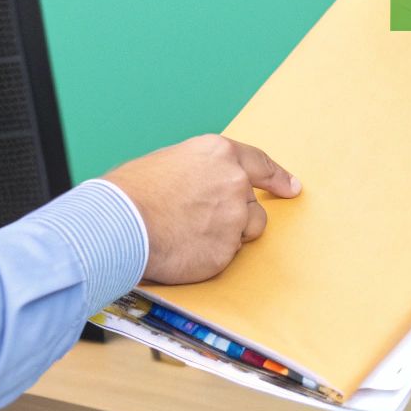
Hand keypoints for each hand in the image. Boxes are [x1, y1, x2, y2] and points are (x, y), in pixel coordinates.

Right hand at [102, 134, 300, 283]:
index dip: (278, 178)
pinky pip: (224, 257)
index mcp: (219, 153)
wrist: (119, 223)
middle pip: (252, 205)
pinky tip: (183, 250)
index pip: (260, 164)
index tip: (291, 188)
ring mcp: (234, 217)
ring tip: (189, 234)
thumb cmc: (131, 192)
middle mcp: (234, 182)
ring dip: (227, 236)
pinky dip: (207, 257)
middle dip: (235, 216)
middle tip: (201, 222)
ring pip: (245, 232)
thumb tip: (205, 189)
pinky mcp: (226, 251)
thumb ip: (200, 174)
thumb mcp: (170, 163)